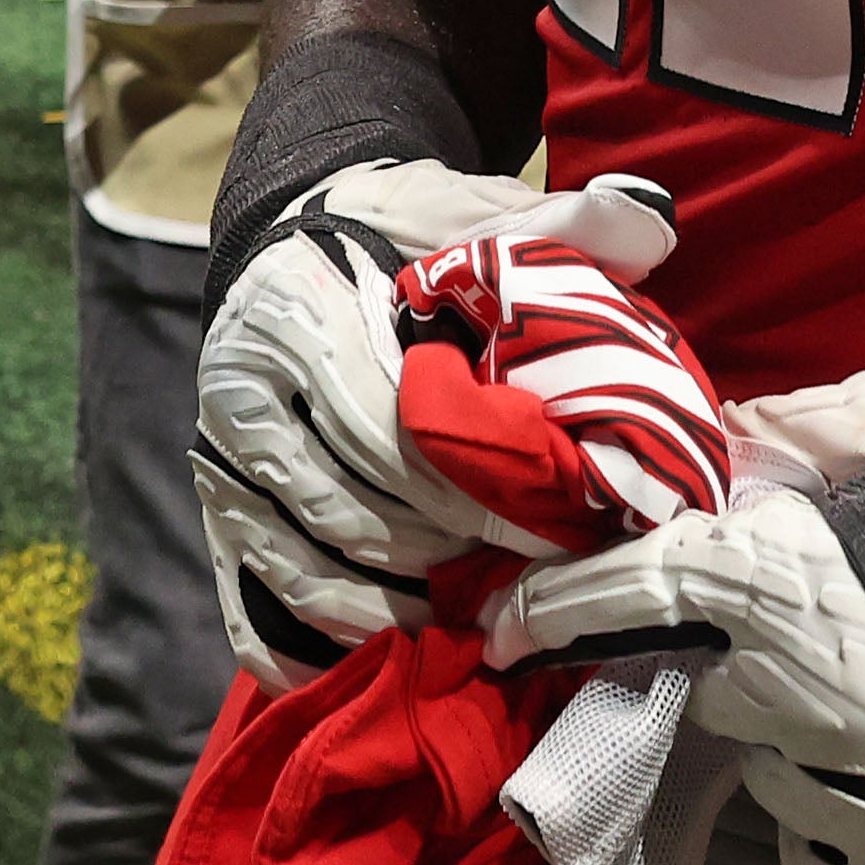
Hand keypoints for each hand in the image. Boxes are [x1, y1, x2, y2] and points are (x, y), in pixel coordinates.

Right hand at [188, 160, 566, 684]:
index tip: (545, 523)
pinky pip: (254, 613)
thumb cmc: (399, 236)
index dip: (469, 489)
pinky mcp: (215, 516)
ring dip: (396, 609)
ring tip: (476, 613)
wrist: (294, 241)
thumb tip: (649, 223)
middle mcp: (238, 392)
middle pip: (350, 512)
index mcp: (297, 312)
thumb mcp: (467, 214)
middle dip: (448, 553)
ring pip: (306, 572)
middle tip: (525, 579)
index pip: (384, 432)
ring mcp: (218, 462)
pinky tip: (396, 651)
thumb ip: (554, 224)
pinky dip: (319, 650)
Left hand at [491, 449, 864, 864]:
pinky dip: (847, 831)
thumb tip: (723, 440)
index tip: (499, 632)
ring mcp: (850, 810)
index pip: (631, 594)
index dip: (553, 611)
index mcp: (781, 584)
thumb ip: (795, 431)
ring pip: (775, 780)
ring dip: (806, 750)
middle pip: (712, 695)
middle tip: (809, 649)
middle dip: (739, 672)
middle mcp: (795, 706)